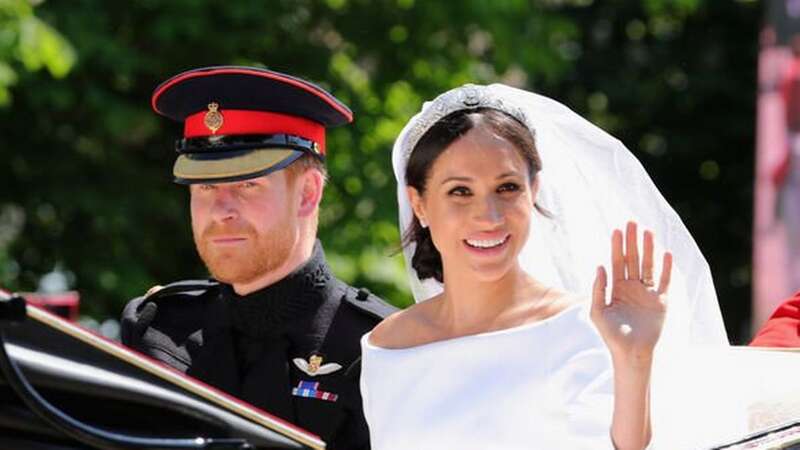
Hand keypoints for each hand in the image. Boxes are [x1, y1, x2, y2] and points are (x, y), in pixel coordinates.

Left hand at [591, 222, 670, 362]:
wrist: (631, 353)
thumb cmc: (611, 335)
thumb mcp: (598, 311)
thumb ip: (598, 290)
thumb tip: (599, 267)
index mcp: (616, 288)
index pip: (617, 262)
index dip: (617, 246)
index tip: (617, 230)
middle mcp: (632, 287)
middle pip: (633, 259)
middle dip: (632, 241)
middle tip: (632, 222)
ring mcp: (647, 293)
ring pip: (649, 266)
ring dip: (649, 249)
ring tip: (648, 232)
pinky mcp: (661, 302)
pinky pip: (665, 281)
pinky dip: (666, 268)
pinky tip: (667, 253)